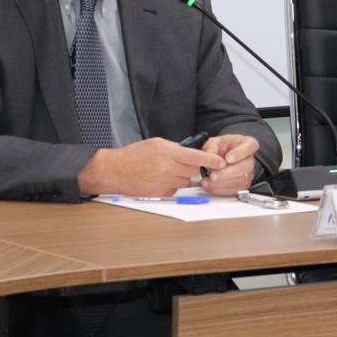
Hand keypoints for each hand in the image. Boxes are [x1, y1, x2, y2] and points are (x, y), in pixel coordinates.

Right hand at [77, 137, 224, 195]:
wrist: (115, 170)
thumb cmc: (134, 155)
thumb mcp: (156, 143)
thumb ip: (175, 148)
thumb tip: (190, 152)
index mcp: (167, 152)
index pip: (196, 157)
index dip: (211, 160)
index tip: (221, 162)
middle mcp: (167, 168)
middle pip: (192, 170)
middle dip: (191, 167)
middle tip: (180, 163)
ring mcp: (163, 182)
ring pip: (185, 182)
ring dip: (181, 177)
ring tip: (167, 170)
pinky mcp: (159, 193)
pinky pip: (174, 190)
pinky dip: (172, 185)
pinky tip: (160, 178)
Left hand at [200, 134, 259, 195]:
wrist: (219, 159)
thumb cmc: (220, 148)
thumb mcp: (214, 142)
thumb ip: (212, 147)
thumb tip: (210, 155)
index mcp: (247, 143)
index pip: (251, 146)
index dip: (240, 153)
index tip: (228, 158)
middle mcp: (250, 158)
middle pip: (246, 166)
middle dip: (228, 173)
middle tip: (214, 175)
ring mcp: (248, 172)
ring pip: (241, 180)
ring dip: (223, 183)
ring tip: (208, 181)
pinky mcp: (243, 184)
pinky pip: (236, 190)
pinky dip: (222, 190)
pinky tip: (211, 186)